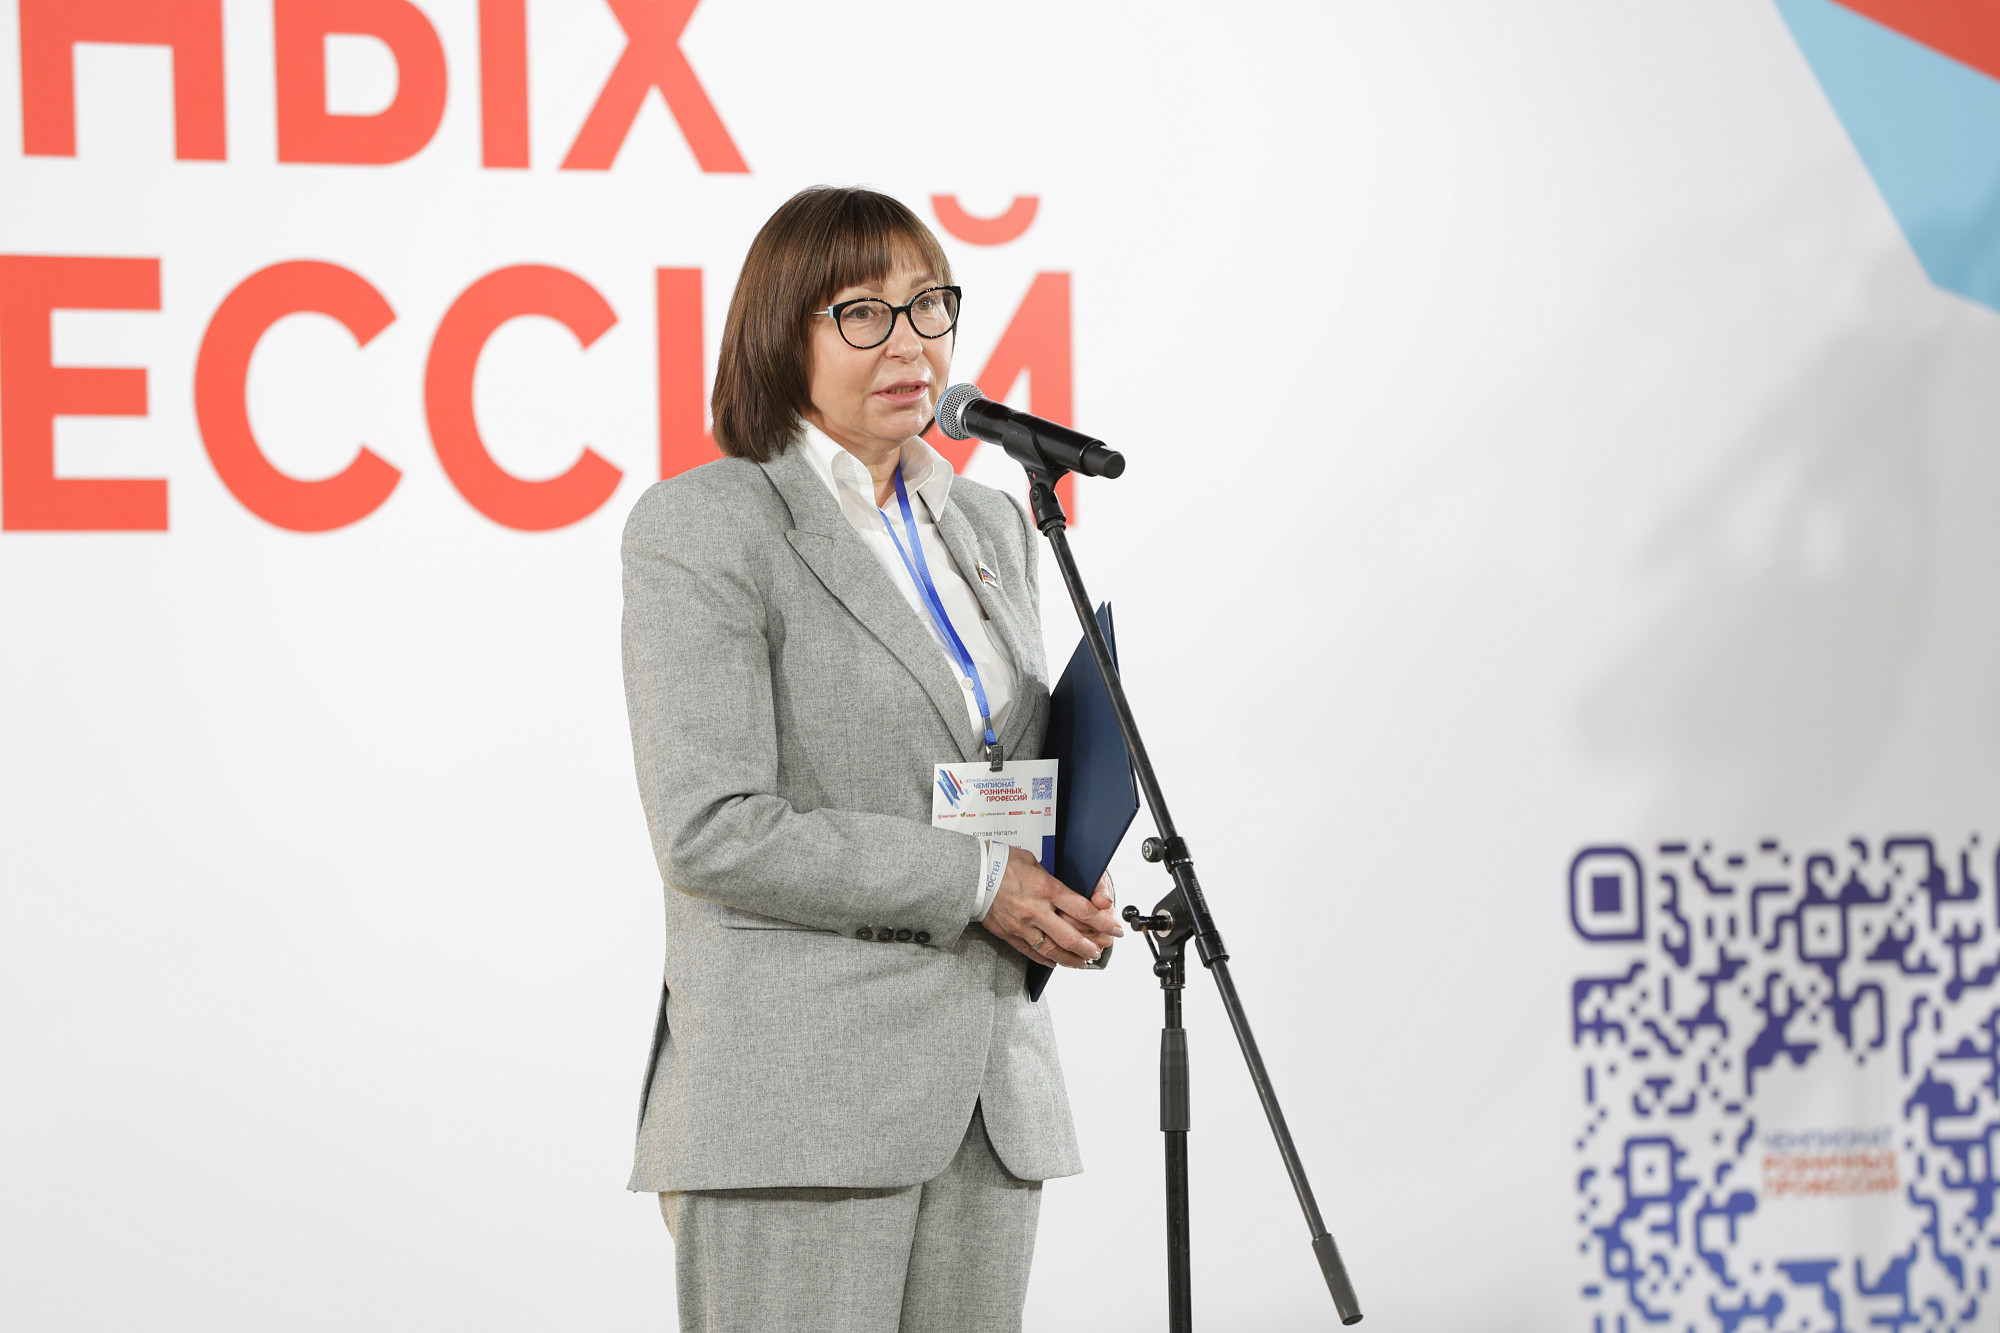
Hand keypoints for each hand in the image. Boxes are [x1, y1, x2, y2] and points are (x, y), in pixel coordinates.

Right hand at [985, 847, 1123, 968]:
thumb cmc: (1000, 862)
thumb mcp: (1034, 862)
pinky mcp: (1010, 934)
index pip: (1082, 910)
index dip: (1103, 921)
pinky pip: (1031, 952)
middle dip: (1092, 945)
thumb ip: (1053, 880)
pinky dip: (1047, 959)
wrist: (971, 874)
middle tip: (1103, 949)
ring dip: (1072, 958)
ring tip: (1085, 962)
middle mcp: (1036, 910)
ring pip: (1053, 949)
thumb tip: (1070, 892)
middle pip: (1071, 936)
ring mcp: (1022, 926)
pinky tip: (1057, 962)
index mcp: (1046, 889)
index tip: (1114, 927)